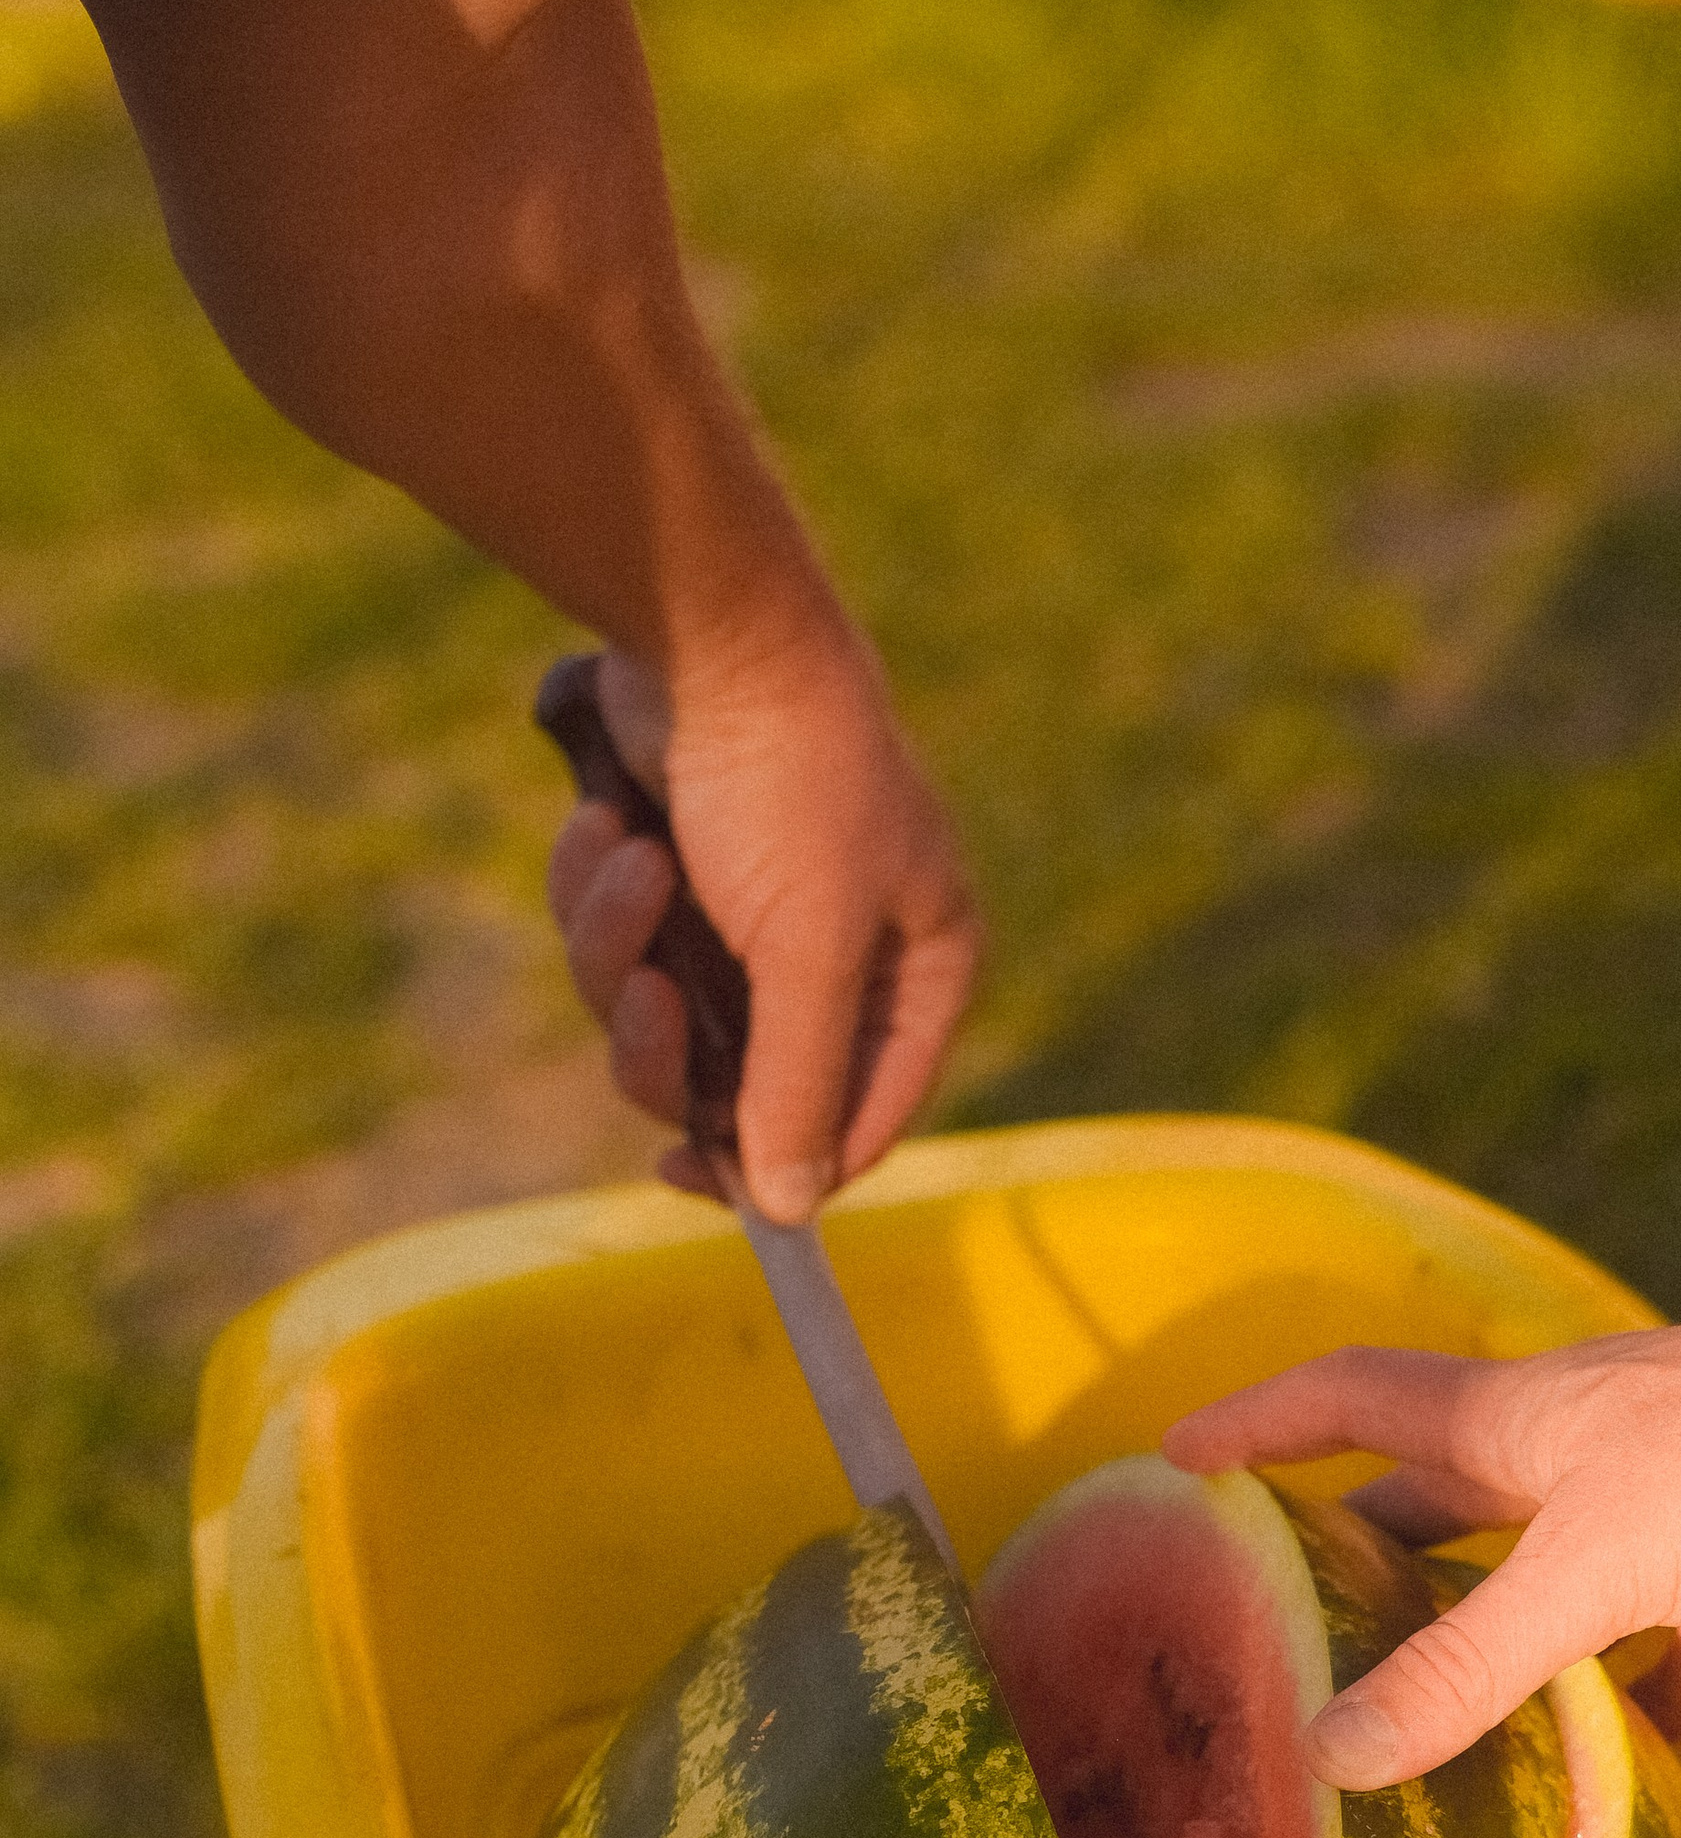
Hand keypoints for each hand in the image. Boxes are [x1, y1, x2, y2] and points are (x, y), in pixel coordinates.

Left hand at [546, 623, 978, 1221]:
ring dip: (621, 950)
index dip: (779, 1160)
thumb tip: (785, 1213)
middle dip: (670, 1039)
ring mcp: (755, 915)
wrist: (703, 624)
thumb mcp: (809, 952)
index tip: (692, 1173)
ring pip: (661, 1018)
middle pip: (742, 1084)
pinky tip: (608, 825)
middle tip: (649, 998)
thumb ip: (798, 1089)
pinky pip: (619, 944)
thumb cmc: (794, 780)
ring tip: (631, 861)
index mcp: (924, 968)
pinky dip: (600, 894)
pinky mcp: (677, 877)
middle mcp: (849, 952)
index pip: (863, 1118)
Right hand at [1162, 1276, 1680, 1786]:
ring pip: (1547, 1577)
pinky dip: (1640, 1705)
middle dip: (1356, 1553)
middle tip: (1285, 1623)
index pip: (1341, 1398)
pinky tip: (1624, 1782)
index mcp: (1505, 1418)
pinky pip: (1671, 1644)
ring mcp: (1664, 1499)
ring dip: (1493, 1639)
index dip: (1252, 1426)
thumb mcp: (1581, 1572)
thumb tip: (1332, 1759)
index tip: (1173, 1461)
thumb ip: (1462, 1670)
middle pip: (1432, 1494)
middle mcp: (1572, 1448)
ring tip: (1430, 1725)